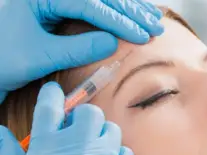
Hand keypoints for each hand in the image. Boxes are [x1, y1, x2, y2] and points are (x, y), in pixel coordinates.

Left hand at [0, 0, 163, 102]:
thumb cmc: (3, 60)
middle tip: (155, 27)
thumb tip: (113, 43)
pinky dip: (116, 12)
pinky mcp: (60, 7)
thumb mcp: (40, 56)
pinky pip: (94, 6)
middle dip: (130, 12)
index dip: (118, 21)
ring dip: (129, 9)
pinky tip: (135, 15)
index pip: (88, 4)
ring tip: (154, 20)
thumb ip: (77, 48)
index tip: (140, 36)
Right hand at [9, 82, 134, 154]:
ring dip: (101, 136)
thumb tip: (0, 132)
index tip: (55, 94)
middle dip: (83, 118)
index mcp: (45, 149)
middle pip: (88, 112)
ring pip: (110, 129)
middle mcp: (77, 149)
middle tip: (77, 132)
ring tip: (92, 154)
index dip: (53, 96)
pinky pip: (125, 152)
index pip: (50, 107)